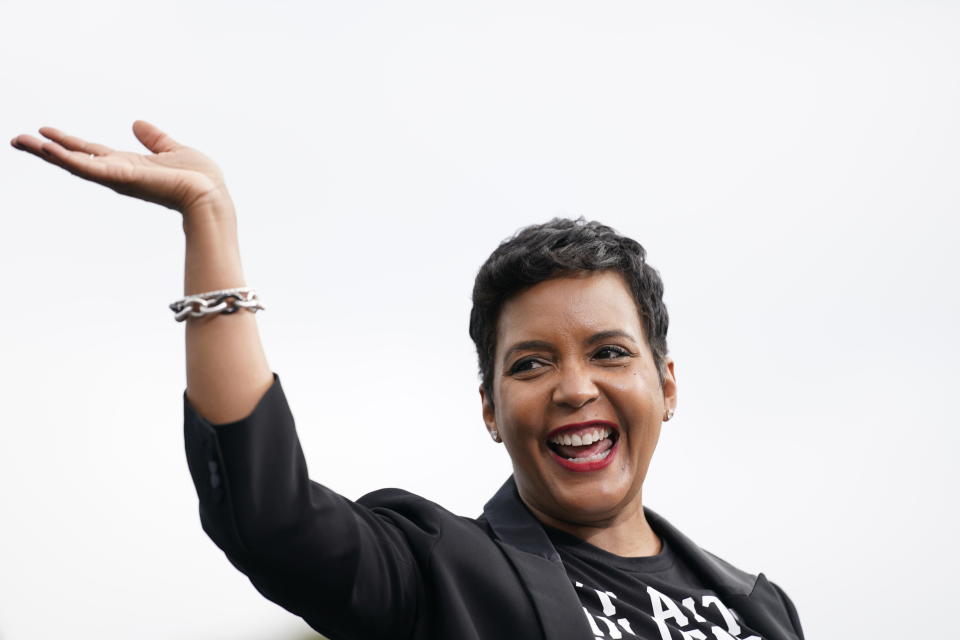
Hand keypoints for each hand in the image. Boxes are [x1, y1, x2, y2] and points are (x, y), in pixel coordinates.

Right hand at [10, 120, 230, 212]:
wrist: (210, 194)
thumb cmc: (199, 179)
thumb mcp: (173, 149)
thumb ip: (155, 139)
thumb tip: (137, 123)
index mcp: (128, 165)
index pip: (90, 152)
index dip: (67, 142)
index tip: (43, 132)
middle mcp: (118, 173)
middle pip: (75, 158)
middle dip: (46, 150)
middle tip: (16, 139)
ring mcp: (117, 177)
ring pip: (75, 164)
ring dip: (47, 153)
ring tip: (20, 141)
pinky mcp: (122, 179)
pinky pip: (89, 168)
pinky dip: (67, 158)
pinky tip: (47, 148)